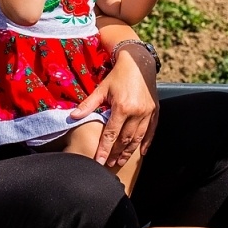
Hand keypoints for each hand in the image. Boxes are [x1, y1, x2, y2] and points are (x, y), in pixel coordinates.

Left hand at [73, 47, 158, 169]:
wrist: (139, 63)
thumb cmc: (118, 75)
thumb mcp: (101, 88)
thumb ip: (88, 104)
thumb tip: (72, 116)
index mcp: (122, 107)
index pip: (111, 134)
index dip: (105, 149)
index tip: (99, 161)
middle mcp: (136, 112)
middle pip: (125, 139)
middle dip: (116, 153)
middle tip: (109, 164)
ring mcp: (148, 112)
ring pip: (138, 138)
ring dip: (129, 151)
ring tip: (121, 161)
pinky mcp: (155, 111)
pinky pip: (151, 131)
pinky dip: (146, 142)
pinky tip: (141, 151)